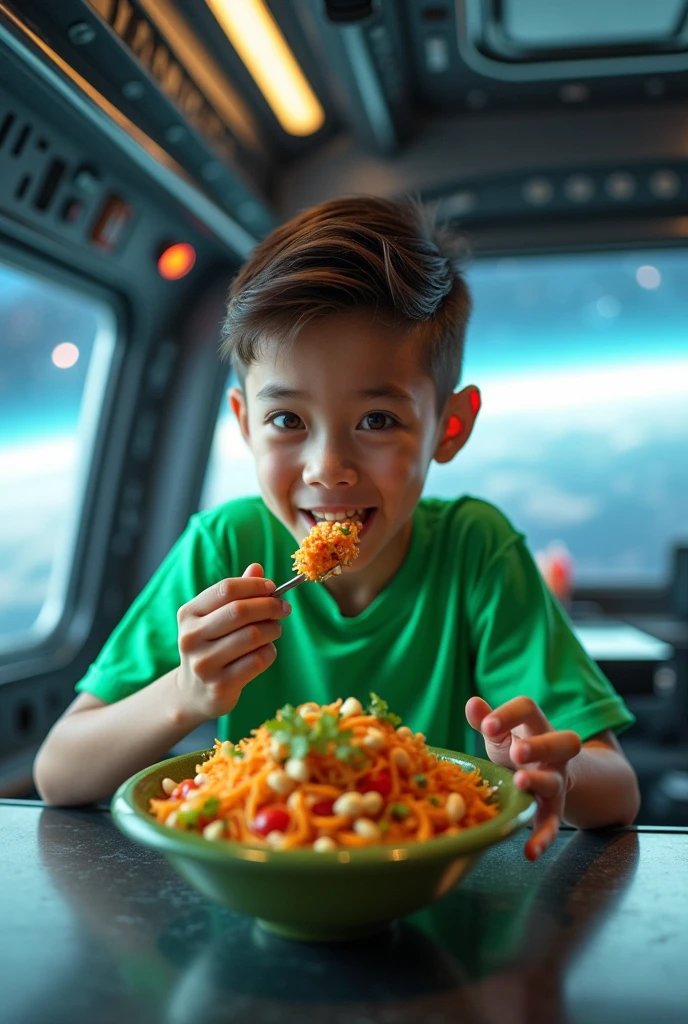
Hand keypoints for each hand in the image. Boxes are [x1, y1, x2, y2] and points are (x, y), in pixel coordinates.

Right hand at [175, 563, 290, 721]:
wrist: (193, 693)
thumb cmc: (211, 645)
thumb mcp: (215, 618)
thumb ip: (235, 594)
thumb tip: (257, 568)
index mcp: (188, 614)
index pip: (226, 588)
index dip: (255, 586)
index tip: (272, 588)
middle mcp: (191, 638)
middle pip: (240, 611)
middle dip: (269, 606)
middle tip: (284, 608)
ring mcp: (204, 664)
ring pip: (252, 636)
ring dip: (272, 630)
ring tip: (275, 630)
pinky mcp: (220, 686)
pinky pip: (257, 660)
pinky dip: (270, 652)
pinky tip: (267, 651)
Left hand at [465, 695, 580, 860]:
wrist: (546, 772)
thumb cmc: (515, 746)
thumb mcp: (501, 732)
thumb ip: (487, 719)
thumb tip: (472, 703)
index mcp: (535, 726)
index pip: (528, 709)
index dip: (509, 714)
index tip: (486, 726)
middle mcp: (552, 752)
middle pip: (561, 742)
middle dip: (540, 746)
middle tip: (517, 752)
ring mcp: (555, 780)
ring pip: (555, 781)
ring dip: (538, 783)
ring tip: (519, 783)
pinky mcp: (553, 808)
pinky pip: (552, 824)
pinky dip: (543, 839)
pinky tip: (530, 853)